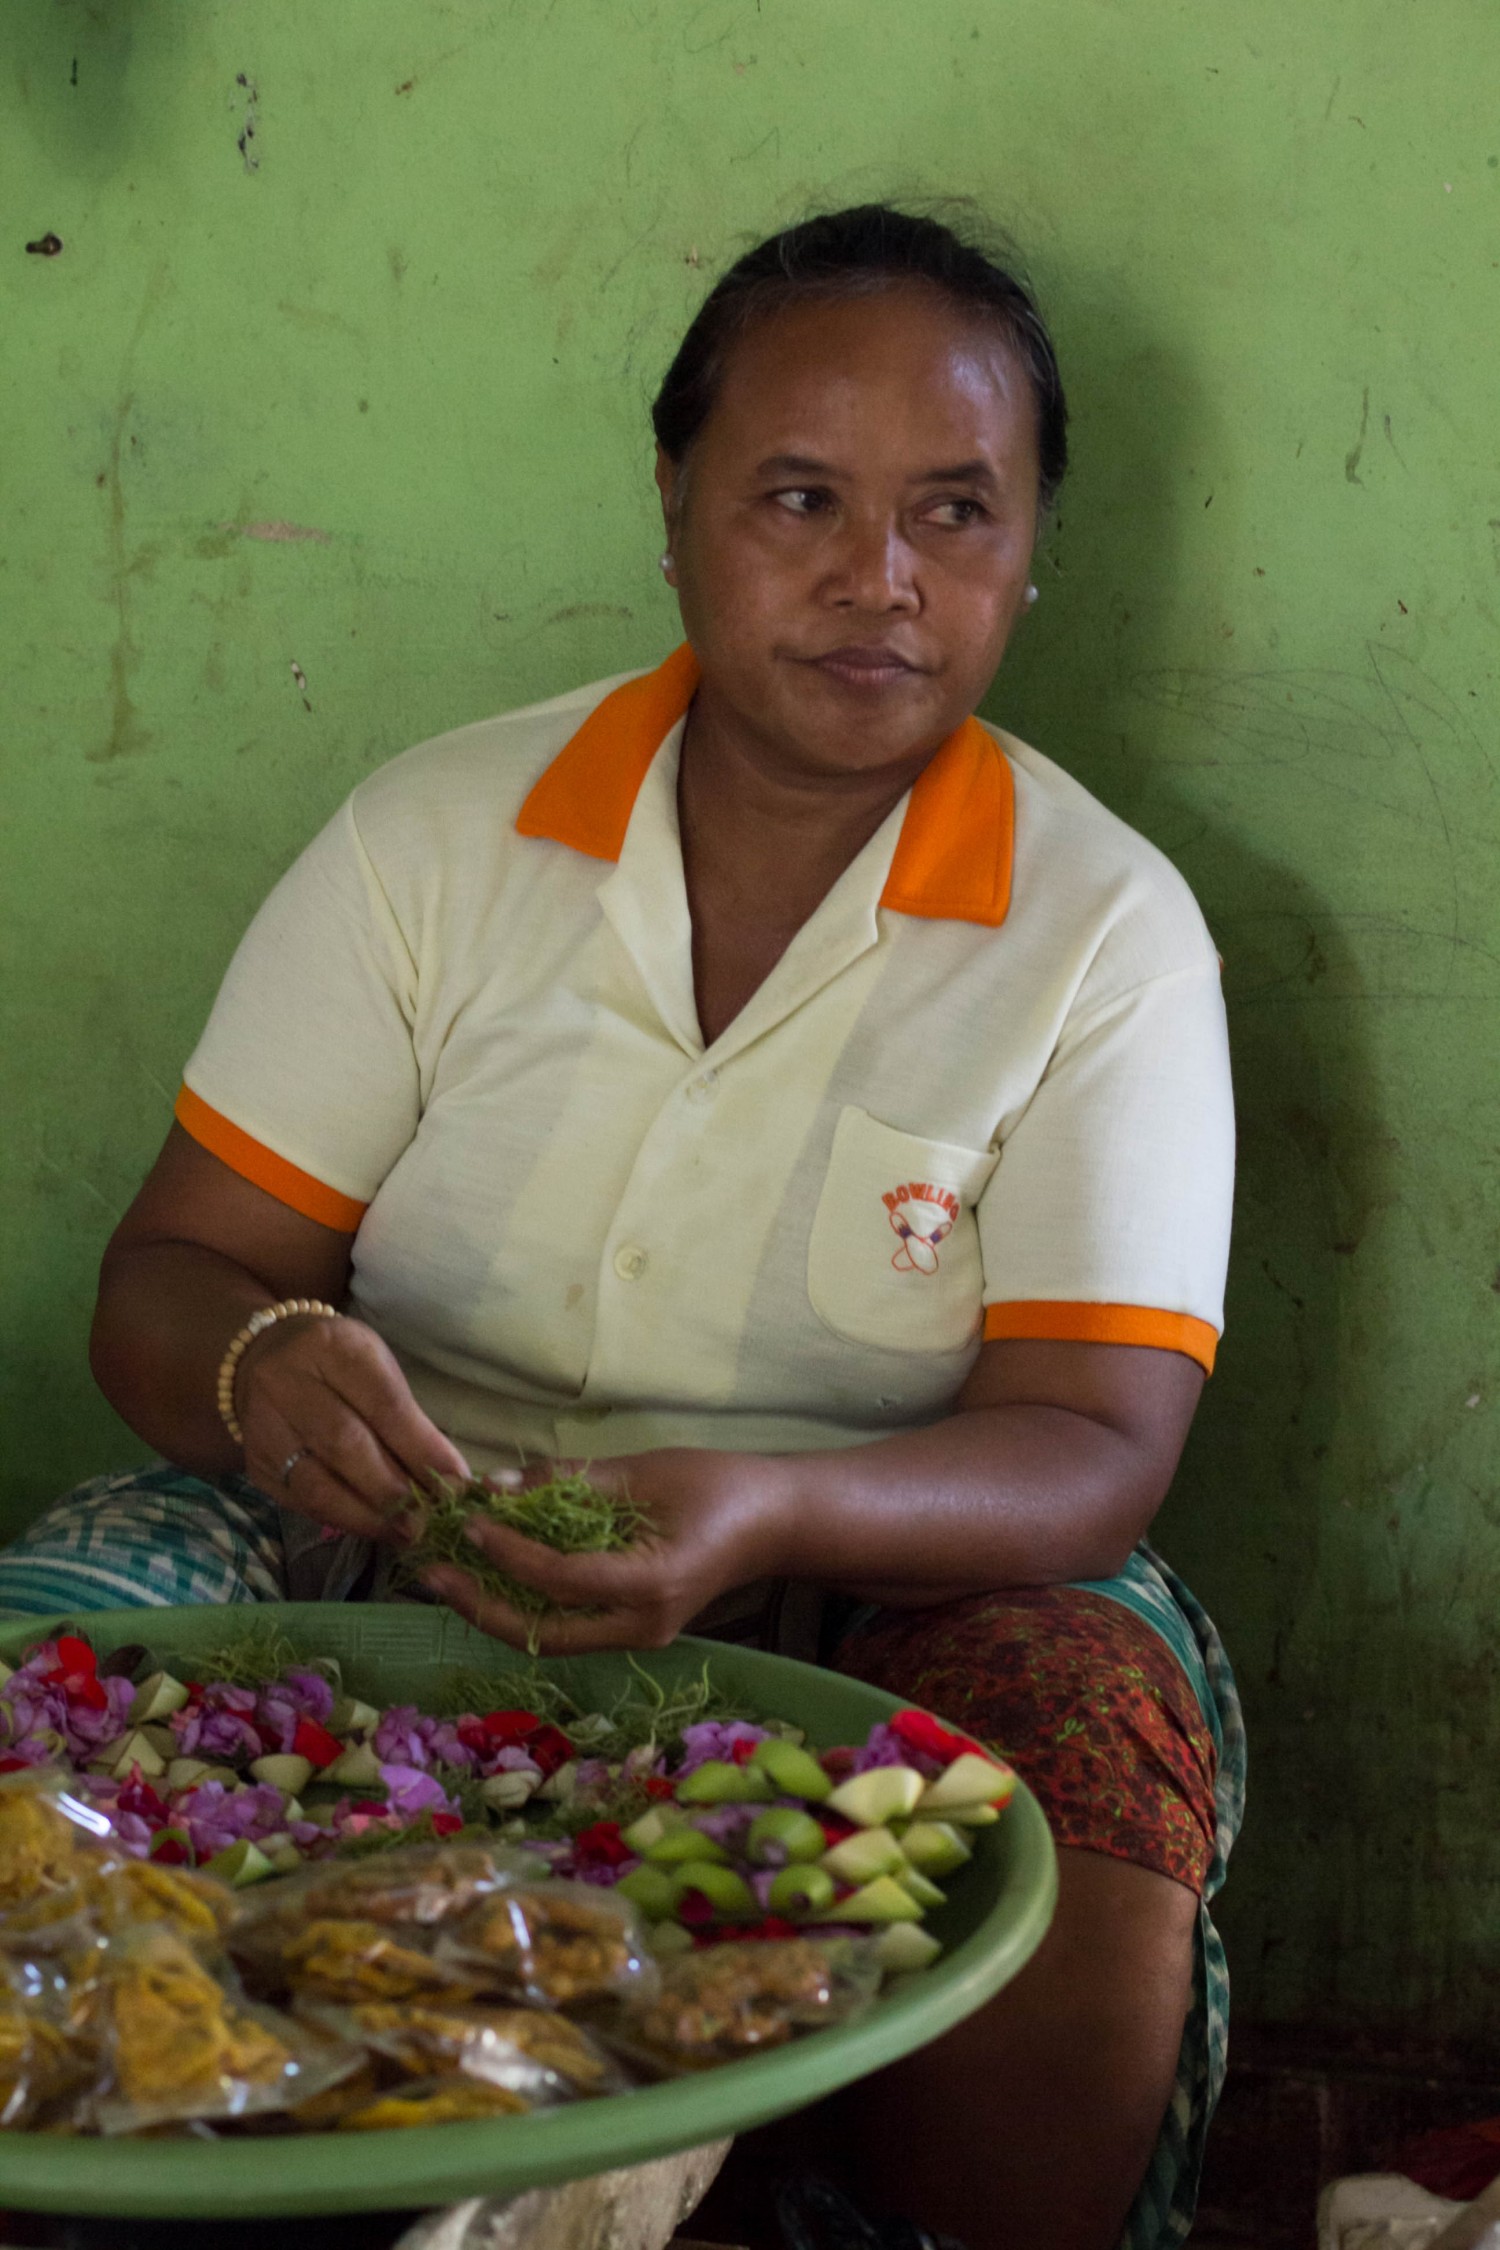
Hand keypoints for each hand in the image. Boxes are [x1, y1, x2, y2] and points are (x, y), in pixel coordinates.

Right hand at [237, 1315, 469, 1542]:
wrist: (262, 1360)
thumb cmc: (338, 1366)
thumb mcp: (376, 1370)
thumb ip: (408, 1420)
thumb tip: (448, 1479)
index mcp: (333, 1348)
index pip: (383, 1404)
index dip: (421, 1449)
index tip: (455, 1484)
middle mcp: (288, 1383)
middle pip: (345, 1445)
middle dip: (393, 1489)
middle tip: (430, 1519)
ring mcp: (264, 1426)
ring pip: (316, 1482)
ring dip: (366, 1515)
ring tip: (403, 1532)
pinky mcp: (255, 1463)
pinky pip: (299, 1501)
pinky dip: (340, 1518)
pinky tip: (369, 1527)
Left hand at [419, 1448, 790, 1653]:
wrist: (774, 1520)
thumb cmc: (718, 1484)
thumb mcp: (644, 1471)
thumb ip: (570, 1482)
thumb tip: (494, 1486)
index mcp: (654, 1584)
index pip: (562, 1579)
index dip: (509, 1551)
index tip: (470, 1520)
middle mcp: (643, 1625)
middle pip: (542, 1632)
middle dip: (479, 1604)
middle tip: (430, 1571)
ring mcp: (638, 1635)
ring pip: (548, 1637)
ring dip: (492, 1609)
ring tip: (444, 1576)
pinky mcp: (631, 1629)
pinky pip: (566, 1625)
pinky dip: (522, 1604)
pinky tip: (487, 1575)